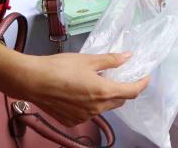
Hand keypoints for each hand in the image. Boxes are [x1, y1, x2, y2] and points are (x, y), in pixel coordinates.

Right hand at [16, 51, 148, 126]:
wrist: (31, 81)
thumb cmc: (61, 67)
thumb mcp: (89, 60)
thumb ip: (111, 60)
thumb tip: (128, 57)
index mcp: (104, 92)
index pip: (132, 92)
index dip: (141, 84)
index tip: (145, 77)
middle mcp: (96, 109)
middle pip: (119, 101)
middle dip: (124, 90)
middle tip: (120, 77)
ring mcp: (83, 117)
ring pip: (104, 108)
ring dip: (106, 97)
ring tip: (98, 83)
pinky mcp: (70, 121)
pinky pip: (88, 113)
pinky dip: (91, 104)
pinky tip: (82, 93)